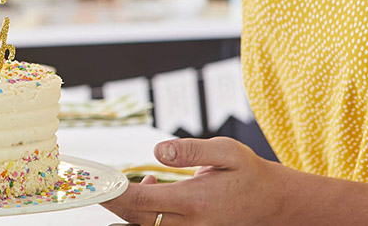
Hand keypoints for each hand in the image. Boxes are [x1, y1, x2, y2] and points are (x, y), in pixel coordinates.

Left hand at [104, 137, 290, 225]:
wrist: (272, 203)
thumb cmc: (248, 173)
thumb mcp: (227, 151)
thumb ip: (191, 150)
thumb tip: (157, 150)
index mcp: (195, 201)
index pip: (141, 200)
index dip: (113, 192)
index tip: (96, 180)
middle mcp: (190, 223)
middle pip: (136, 217)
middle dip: (111, 200)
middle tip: (94, 181)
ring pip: (144, 225)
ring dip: (128, 206)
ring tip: (128, 182)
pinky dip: (144, 211)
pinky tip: (151, 188)